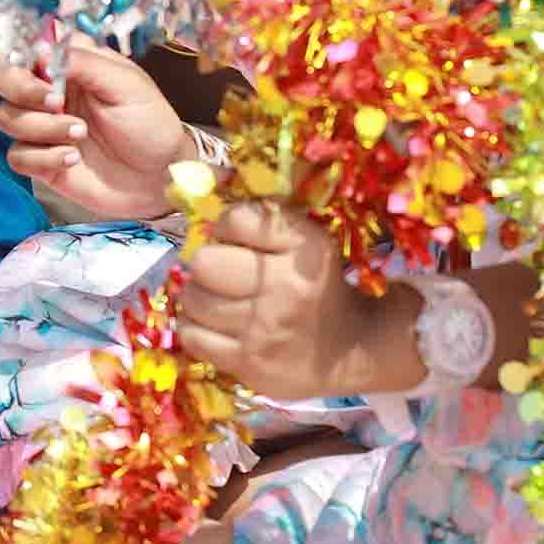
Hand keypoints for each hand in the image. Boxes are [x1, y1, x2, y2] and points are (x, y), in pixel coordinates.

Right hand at [0, 34, 190, 219]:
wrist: (161, 176)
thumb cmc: (150, 123)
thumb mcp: (126, 83)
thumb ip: (82, 61)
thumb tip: (40, 49)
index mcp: (67, 62)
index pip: (23, 42)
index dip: (20, 50)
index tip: (41, 64)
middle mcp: (47, 89)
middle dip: (19, 87)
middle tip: (55, 100)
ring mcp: (42, 125)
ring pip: (6, 117)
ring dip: (42, 126)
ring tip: (80, 133)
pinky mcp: (41, 159)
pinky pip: (16, 155)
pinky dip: (43, 156)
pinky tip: (73, 158)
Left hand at [177, 202, 397, 403]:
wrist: (351, 350)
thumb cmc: (318, 285)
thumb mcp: (305, 240)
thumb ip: (260, 212)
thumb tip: (203, 178)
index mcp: (306, 248)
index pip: (235, 219)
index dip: (227, 226)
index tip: (237, 238)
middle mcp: (286, 288)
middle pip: (204, 263)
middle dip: (207, 264)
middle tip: (220, 272)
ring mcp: (266, 331)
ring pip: (193, 299)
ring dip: (199, 296)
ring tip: (218, 299)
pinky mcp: (250, 365)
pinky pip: (192, 336)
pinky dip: (196, 327)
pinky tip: (216, 324)